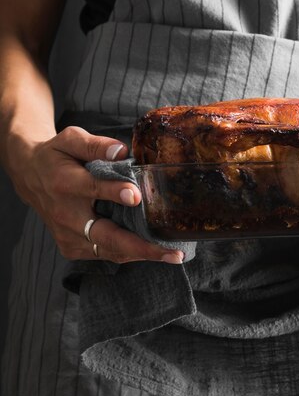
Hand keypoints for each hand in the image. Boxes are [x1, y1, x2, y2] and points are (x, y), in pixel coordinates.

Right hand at [9, 126, 183, 263]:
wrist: (29, 175)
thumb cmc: (57, 155)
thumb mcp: (71, 139)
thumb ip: (96, 145)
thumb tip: (122, 150)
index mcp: (65, 183)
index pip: (93, 188)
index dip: (114, 192)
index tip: (136, 195)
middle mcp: (66, 215)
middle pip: (106, 235)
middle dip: (141, 246)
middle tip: (171, 253)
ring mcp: (67, 235)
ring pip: (109, 250)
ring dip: (141, 255)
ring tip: (172, 255)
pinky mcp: (71, 247)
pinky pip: (104, 254)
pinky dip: (129, 254)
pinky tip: (152, 251)